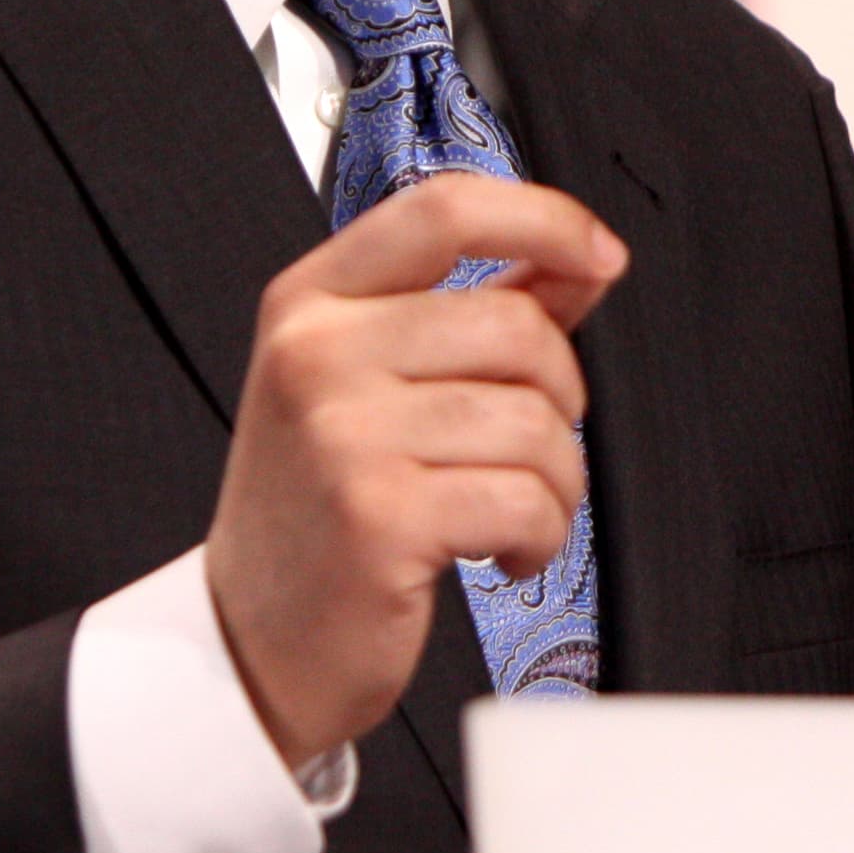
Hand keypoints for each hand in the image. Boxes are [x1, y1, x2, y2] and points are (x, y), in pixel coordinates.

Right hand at [204, 174, 623, 767]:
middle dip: (559, 397)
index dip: (545, 218)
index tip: (602, 254)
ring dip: (554, 483)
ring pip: (533, 421)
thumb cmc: (321, 508)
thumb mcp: (370, 383)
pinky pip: (525, 499)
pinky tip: (503, 552)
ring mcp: (342, 433)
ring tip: (507, 513)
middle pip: (516, 326)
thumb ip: (474, 309)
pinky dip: (541, 536)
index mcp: (311, 301)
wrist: (251, 642)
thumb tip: (580, 258)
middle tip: (529, 450)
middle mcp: (315, 353)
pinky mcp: (379, 515)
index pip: (443, 209)